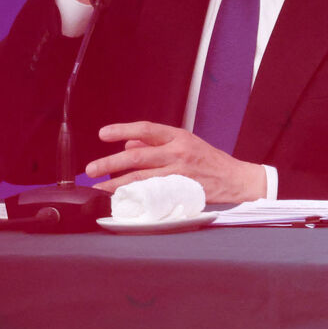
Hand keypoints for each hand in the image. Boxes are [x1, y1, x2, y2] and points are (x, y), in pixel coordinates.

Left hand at [84, 121, 266, 202]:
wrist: (236, 179)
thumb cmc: (208, 160)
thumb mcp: (183, 143)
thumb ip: (155, 144)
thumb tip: (128, 146)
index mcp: (177, 136)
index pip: (145, 129)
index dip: (122, 130)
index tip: (102, 134)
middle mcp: (178, 152)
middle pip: (138, 156)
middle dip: (111, 163)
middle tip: (91, 169)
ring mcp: (180, 174)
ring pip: (143, 178)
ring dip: (117, 184)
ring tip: (99, 188)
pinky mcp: (182, 191)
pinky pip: (154, 194)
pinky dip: (136, 196)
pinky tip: (122, 199)